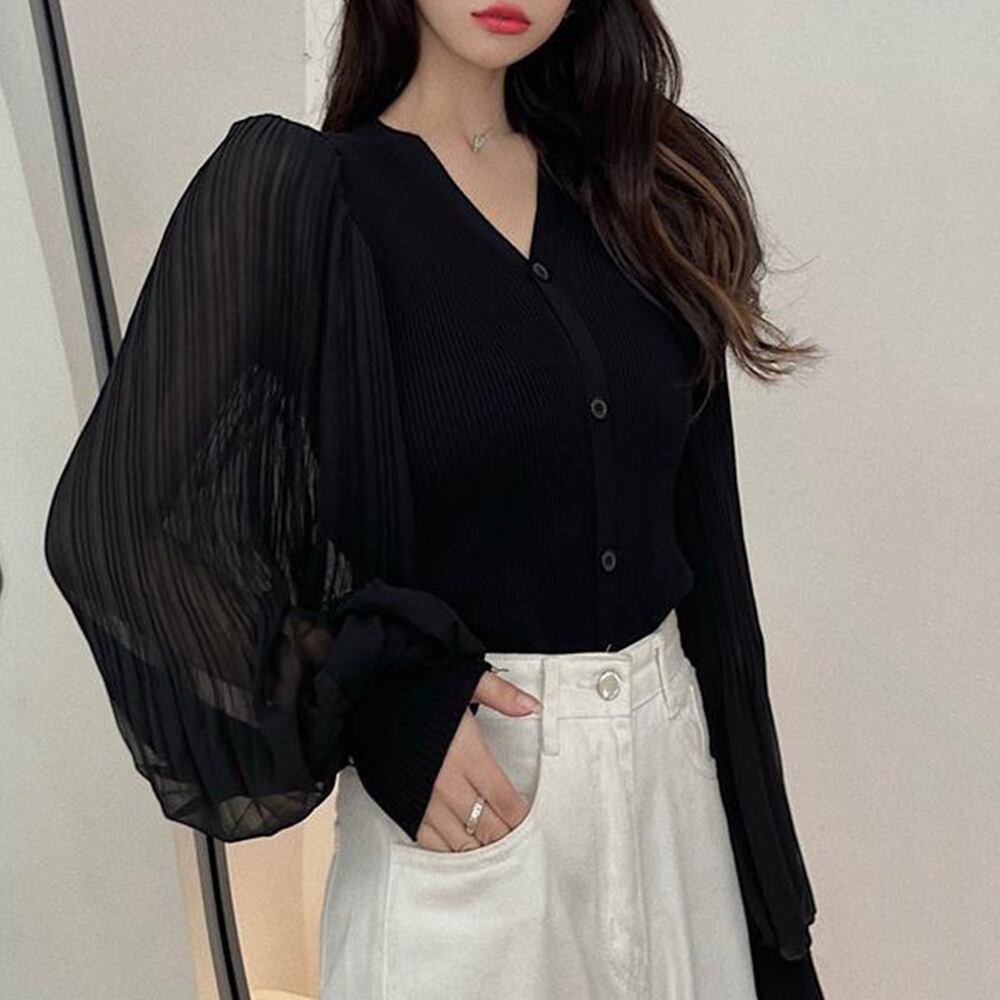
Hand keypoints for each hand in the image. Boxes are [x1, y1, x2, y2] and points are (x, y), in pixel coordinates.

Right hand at [414, 669, 540, 850]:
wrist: (368, 702)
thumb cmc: (415, 693)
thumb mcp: (463, 683)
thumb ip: (500, 694)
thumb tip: (530, 705)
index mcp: (467, 754)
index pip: (505, 800)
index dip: (521, 816)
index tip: (529, 820)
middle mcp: (447, 783)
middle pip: (488, 827)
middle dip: (507, 837)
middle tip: (519, 841)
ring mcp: (424, 801)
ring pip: (463, 842)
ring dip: (482, 848)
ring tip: (496, 848)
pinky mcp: (404, 809)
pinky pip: (432, 843)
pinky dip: (451, 850)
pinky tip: (463, 847)